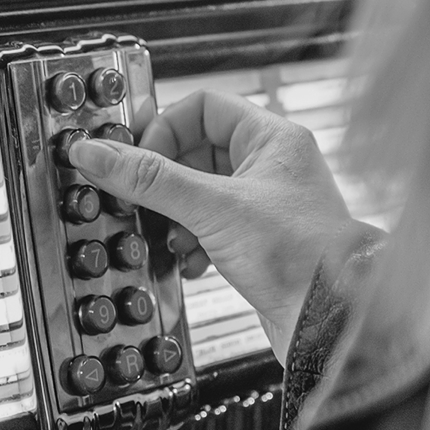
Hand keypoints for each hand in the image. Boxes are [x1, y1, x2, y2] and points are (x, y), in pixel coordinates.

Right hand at [68, 90, 350, 361]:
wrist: (332, 323)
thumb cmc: (302, 256)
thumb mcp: (212, 209)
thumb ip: (149, 179)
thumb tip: (97, 153)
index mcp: (271, 139)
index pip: (202, 107)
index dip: (164, 129)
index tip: (136, 159)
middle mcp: (270, 167)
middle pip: (194, 153)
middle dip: (165, 182)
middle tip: (142, 201)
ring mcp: (264, 206)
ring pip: (197, 194)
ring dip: (174, 216)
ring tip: (171, 236)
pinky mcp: (257, 243)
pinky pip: (207, 229)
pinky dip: (190, 243)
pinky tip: (189, 262)